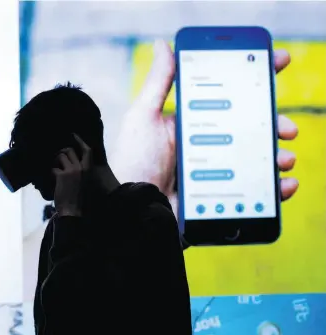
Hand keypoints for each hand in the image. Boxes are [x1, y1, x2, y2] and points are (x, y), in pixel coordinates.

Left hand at [53, 134, 91, 216]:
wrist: (73, 211)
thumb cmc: (79, 200)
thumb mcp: (84, 183)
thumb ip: (81, 172)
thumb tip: (73, 164)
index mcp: (89, 170)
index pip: (87, 150)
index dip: (80, 141)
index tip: (73, 135)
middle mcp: (81, 167)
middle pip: (69, 150)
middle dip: (62, 151)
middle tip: (57, 157)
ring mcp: (71, 170)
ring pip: (60, 156)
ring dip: (55, 161)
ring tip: (54, 168)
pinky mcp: (61, 175)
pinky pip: (53, 168)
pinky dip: (52, 172)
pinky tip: (52, 178)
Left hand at [110, 40, 298, 216]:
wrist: (128, 208)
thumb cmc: (131, 161)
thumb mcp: (144, 118)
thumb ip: (159, 83)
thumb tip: (163, 45)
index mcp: (192, 126)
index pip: (228, 100)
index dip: (254, 83)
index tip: (276, 64)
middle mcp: (206, 149)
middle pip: (249, 132)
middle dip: (273, 125)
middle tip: (286, 128)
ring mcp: (215, 176)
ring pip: (256, 162)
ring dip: (277, 158)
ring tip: (283, 159)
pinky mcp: (220, 202)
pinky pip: (253, 195)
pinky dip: (275, 191)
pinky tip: (284, 186)